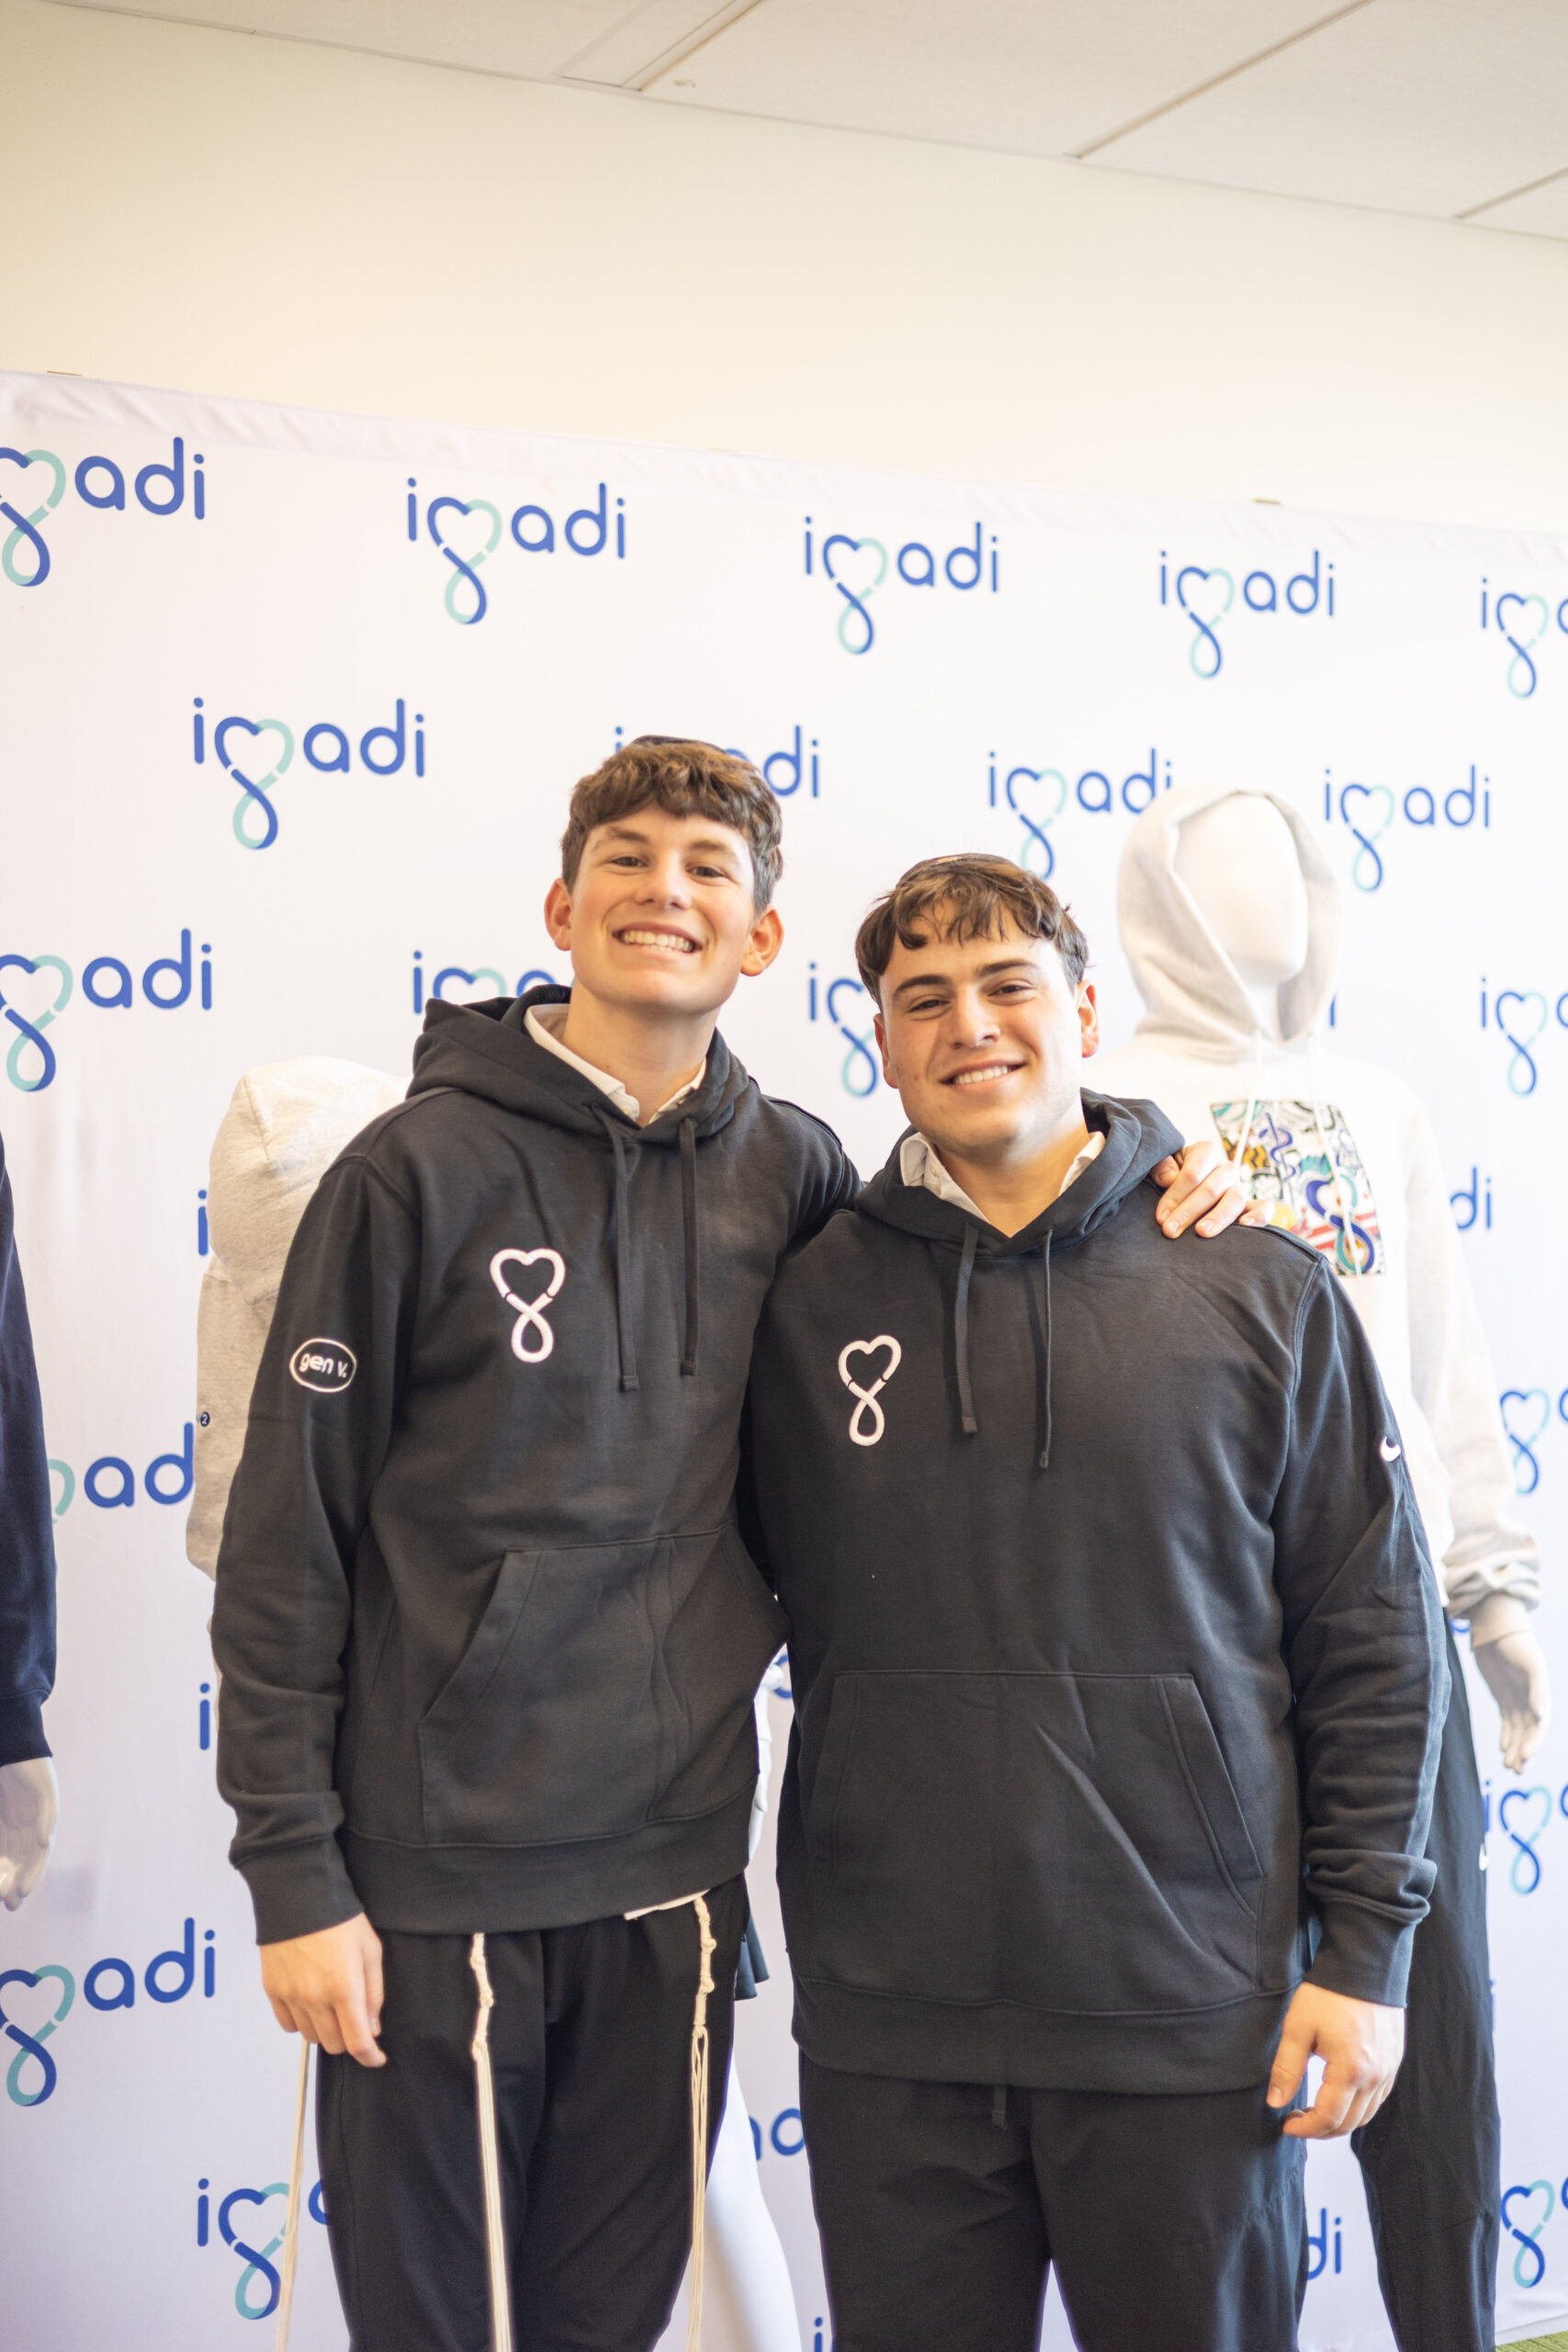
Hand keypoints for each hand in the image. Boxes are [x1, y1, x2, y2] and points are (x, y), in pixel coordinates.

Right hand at [0, 1758, 57, 1910]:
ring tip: (25, 1887)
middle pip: (27, 1858)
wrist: (5, 1740)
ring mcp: (39, 1808)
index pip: (13, 1861)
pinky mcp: (46, 1790)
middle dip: (20, 1880)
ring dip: (35, 1866)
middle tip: (13, 1901)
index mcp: (12, 1828)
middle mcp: (28, 1822)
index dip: (9, 1880)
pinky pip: (49, 1812)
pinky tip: (42, 1843)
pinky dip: (46, 1828)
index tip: (5, 1902)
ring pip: (40, 1843)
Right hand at [260, 1914, 385, 2065]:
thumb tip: (373, 2026)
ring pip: (311, 2037)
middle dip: (349, 2038)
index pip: (357, 2042)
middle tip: (354, 2019)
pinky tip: (309, 2003)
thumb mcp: (371, 1951)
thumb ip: (374, 1993)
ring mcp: (291, 1996)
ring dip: (325, 2030)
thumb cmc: (339, 1918)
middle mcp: (315, 1998)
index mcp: (345, 1988)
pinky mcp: (273, 1991)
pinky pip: (287, 2025)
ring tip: (331, 2005)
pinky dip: (301, 2021)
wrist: (299, 1896)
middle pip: (334, 2044)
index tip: (376, 2058)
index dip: (370, 2056)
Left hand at [1153, 1139, 1268, 1238]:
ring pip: (1235, 1198)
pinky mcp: (1251, 1206)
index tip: (1161, 1217)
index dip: (1175, 1195)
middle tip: (1170, 1231)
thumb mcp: (1162, 1165)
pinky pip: (1264, 1208)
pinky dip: (1259, 1216)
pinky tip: (1244, 1227)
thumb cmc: (1172, 1176)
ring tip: (1201, 1232)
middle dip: (1188, 1211)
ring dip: (1218, 1217)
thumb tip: (1168, 1178)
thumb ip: (1160, 1166)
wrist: (1186, 1187)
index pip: (1193, 1173)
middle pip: (1211, 1189)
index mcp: (1206, 1152)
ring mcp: (1240, 1187)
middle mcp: (1226, 1168)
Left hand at [1267, 1982, 1404, 2136]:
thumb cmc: (1327, 1993)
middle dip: (1321, 2129)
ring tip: (1314, 2113)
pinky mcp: (1394, 2059)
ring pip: (1366, 2114)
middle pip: (1350, 2123)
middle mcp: (1376, 2076)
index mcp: (1350, 2070)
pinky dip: (1359, 2107)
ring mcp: (1389, 2069)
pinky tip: (1339, 2097)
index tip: (1286, 2124)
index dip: (1305, 2128)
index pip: (1328, 2118)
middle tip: (1296, 2120)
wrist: (1363, 1964)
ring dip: (1340, 2121)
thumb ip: (1286, 2069)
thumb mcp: (1298, 2028)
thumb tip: (1275, 2102)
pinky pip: (1379, 2097)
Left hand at [1470, 1620, 1550, 1773]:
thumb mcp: (1530, 1664)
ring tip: (1508, 1766)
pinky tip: (1503, 1748)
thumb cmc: (1516, 1643)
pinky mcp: (1503, 1697)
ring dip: (1515, 1748)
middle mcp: (1531, 1700)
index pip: (1539, 1725)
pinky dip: (1506, 1736)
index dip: (1533, 1743)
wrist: (1497, 1627)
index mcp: (1541, 1694)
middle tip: (1515, 1770)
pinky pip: (1507, 1721)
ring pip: (1518, 1730)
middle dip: (1524, 1752)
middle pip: (1530, 1732)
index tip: (1524, 1757)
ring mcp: (1517, 1699)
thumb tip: (1541, 1716)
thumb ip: (1538, 1688)